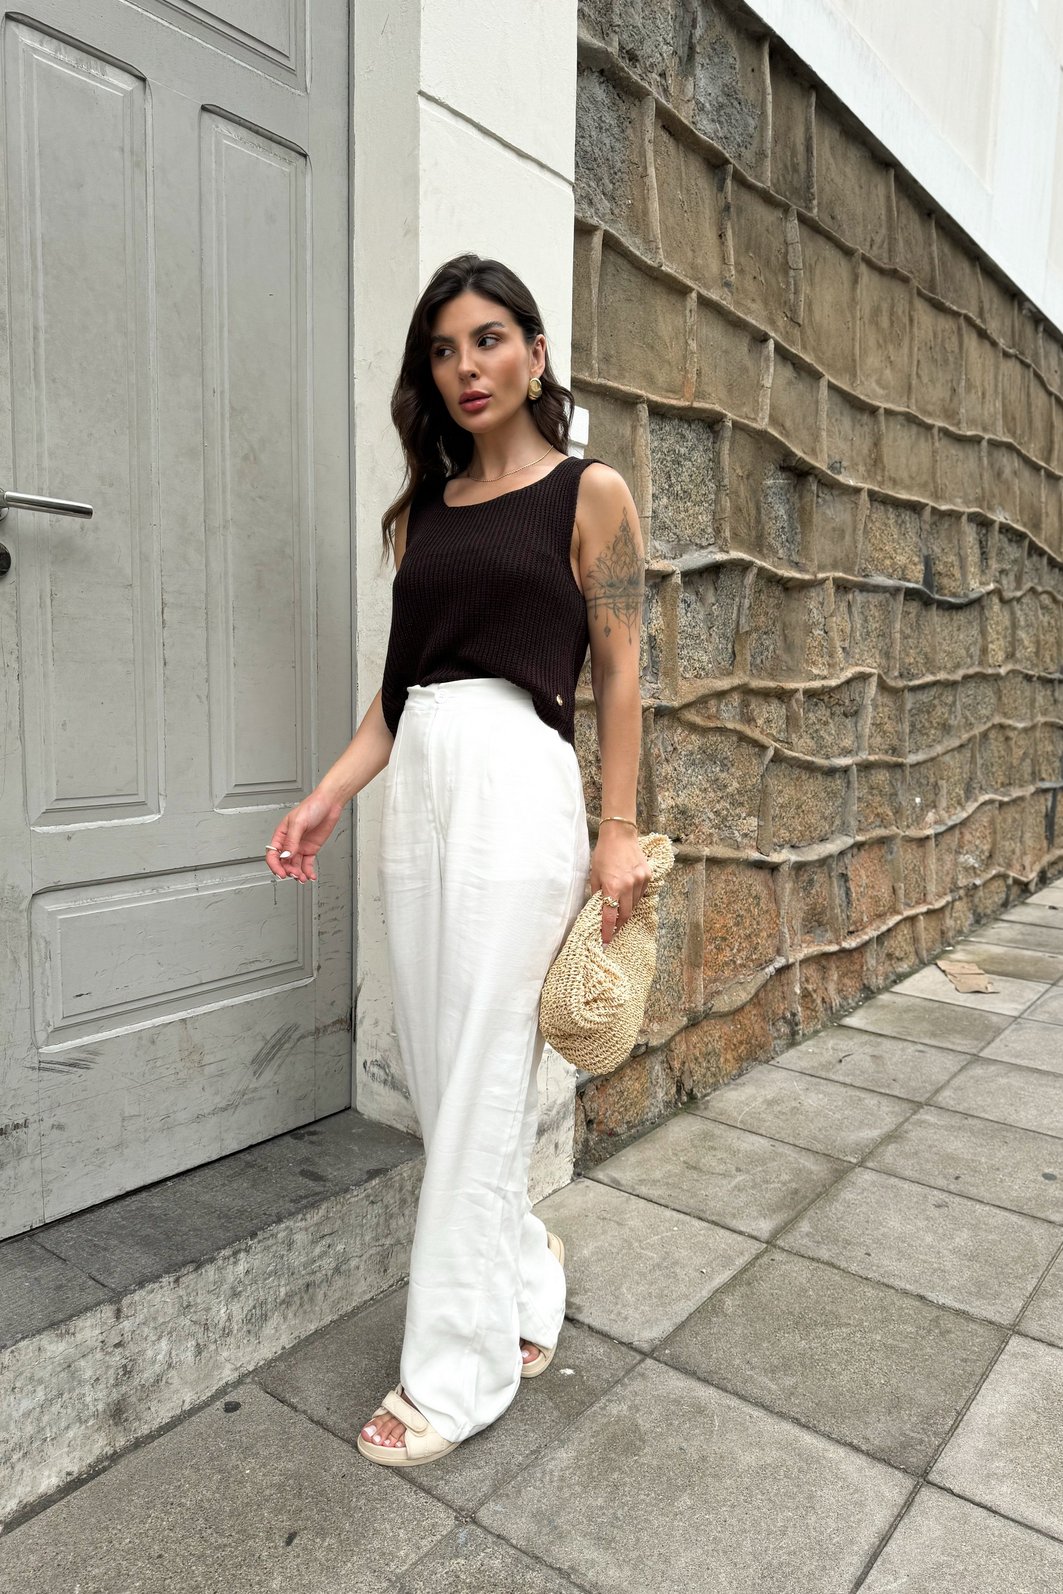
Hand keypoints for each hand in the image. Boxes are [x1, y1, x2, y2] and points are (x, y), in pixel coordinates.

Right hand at [265, 788, 343, 881]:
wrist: (329, 804)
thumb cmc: (312, 806)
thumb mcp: (298, 823)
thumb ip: (291, 841)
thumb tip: (286, 856)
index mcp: (281, 834)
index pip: (272, 854)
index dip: (274, 865)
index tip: (280, 873)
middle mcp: (290, 842)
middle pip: (283, 862)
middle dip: (288, 871)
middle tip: (295, 874)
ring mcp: (300, 846)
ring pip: (295, 865)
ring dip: (298, 873)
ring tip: (303, 877)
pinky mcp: (311, 849)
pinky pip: (307, 864)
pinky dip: (308, 871)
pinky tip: (310, 876)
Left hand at [590, 827, 651, 943]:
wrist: (620, 835)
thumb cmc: (603, 854)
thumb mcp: (594, 875)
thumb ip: (598, 894)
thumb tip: (599, 909)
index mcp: (613, 887)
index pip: (610, 916)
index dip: (607, 931)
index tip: (606, 940)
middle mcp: (628, 886)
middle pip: (625, 915)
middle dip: (619, 924)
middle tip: (612, 929)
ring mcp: (640, 881)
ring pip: (634, 905)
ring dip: (626, 910)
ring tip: (619, 910)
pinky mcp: (647, 876)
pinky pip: (641, 893)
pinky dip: (634, 897)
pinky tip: (628, 894)